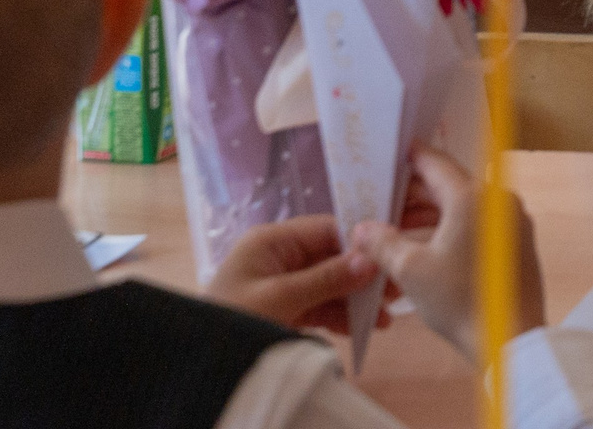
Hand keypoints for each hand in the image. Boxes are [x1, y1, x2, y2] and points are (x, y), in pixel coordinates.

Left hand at [205, 215, 380, 333]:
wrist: (196, 363)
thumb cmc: (232, 319)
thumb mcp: (280, 299)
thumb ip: (327, 278)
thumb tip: (372, 258)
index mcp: (271, 241)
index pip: (327, 229)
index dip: (361, 241)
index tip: (392, 254)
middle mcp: (279, 257)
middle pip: (332, 257)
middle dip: (363, 275)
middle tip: (396, 290)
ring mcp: (282, 284)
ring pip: (330, 284)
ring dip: (357, 299)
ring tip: (387, 316)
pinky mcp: (285, 309)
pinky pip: (321, 306)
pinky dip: (343, 316)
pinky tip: (368, 327)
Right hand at [349, 145, 545, 361]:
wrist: (508, 337)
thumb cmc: (458, 300)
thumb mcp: (411, 270)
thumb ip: (383, 242)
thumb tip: (360, 227)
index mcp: (473, 197)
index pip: (436, 163)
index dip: (410, 157)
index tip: (390, 152)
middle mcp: (498, 199)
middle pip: (450, 186)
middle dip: (413, 194)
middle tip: (379, 199)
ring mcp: (512, 220)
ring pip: (463, 206)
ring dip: (429, 214)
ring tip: (393, 227)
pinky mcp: (516, 241)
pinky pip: (477, 223)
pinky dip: (450, 228)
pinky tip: (423, 246)